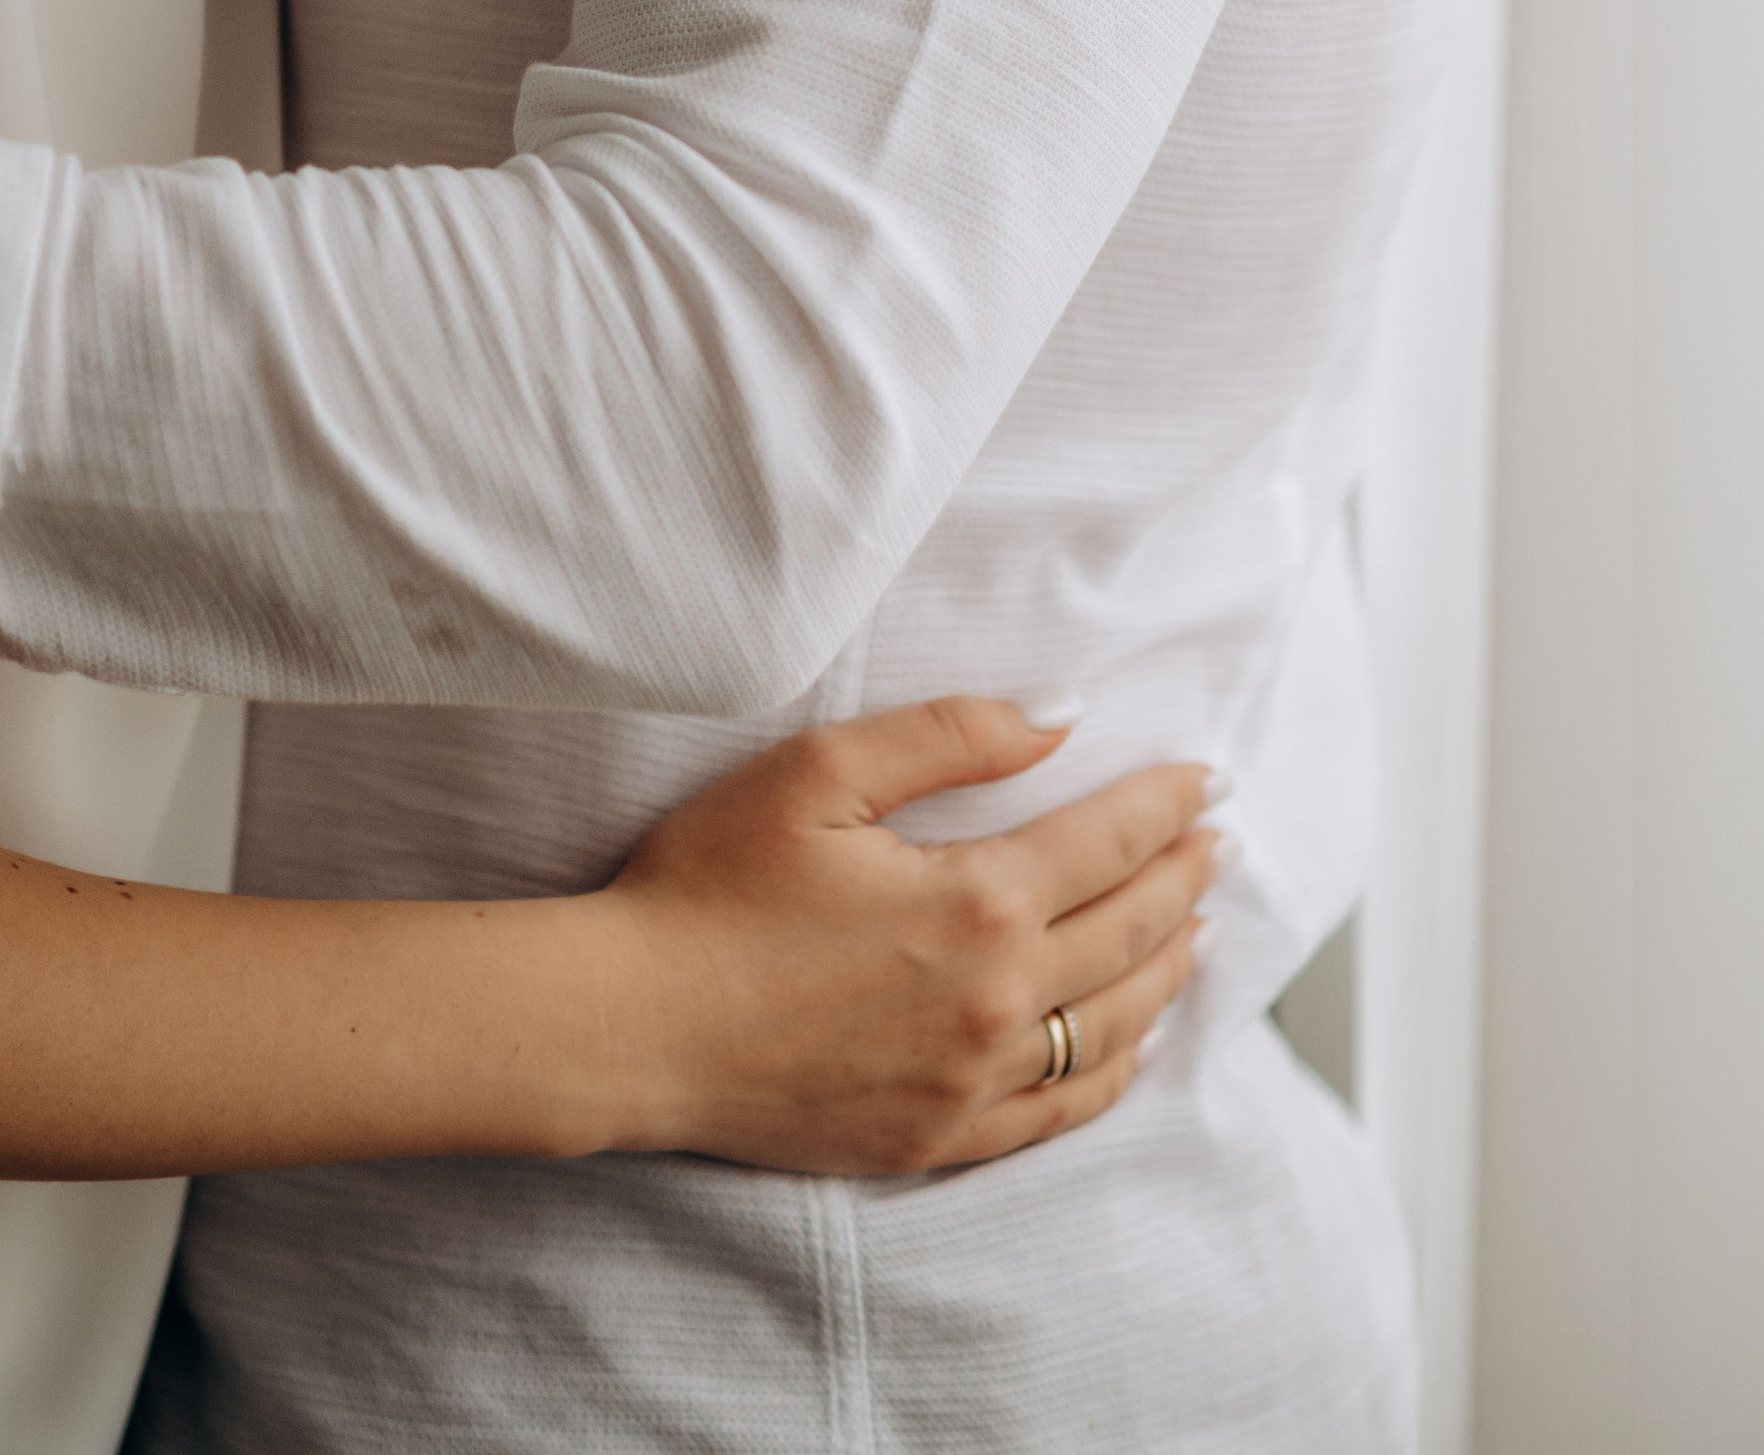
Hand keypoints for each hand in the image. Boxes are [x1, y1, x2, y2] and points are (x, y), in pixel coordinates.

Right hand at [602, 695, 1215, 1173]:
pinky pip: (1062, 1110)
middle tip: (1215, 842)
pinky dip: (1116, 1068)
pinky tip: (1133, 1039)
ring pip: (1112, 1026)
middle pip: (1129, 933)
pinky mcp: (937, 1136)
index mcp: (974, 902)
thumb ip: (951, 735)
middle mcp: (995, 1002)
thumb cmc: (711, 886)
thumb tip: (1061, 713)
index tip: (1206, 779)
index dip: (1166, 804)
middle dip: (1182, 877)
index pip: (1108, 842)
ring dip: (1167, 969)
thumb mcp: (819, 772)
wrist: (635, 1025)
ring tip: (1194, 928)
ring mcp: (971, 1082)